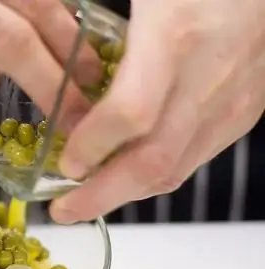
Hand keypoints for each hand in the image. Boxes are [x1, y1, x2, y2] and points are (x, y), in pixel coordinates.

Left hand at [51, 0, 264, 222]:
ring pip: (173, 170)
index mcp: (174, 36)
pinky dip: (151, 178)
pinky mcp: (243, 114)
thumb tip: (49, 72)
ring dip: (123, 195)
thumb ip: (94, 34)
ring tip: (84, 201)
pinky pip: (191, 161)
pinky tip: (123, 178)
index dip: (93, 145)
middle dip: (100, 196)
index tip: (63, 161)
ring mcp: (231, 102)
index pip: (131, 112)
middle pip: (152, 160)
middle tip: (62, 210)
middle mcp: (207, 76)